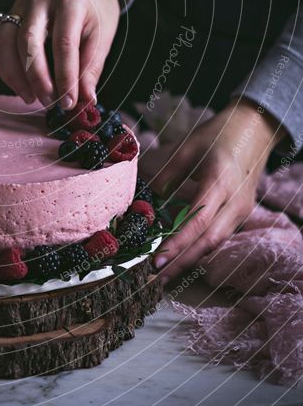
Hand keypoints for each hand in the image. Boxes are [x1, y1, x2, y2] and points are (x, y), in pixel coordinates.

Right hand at [0, 0, 119, 108]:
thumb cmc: (96, 12)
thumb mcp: (103, 36)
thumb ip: (91, 68)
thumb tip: (85, 100)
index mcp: (70, 0)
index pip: (63, 43)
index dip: (65, 77)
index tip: (69, 102)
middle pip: (29, 42)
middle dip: (37, 78)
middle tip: (49, 102)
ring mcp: (20, 3)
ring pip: (6, 43)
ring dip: (16, 77)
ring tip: (32, 98)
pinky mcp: (9, 13)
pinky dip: (6, 69)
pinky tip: (21, 86)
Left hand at [151, 98, 285, 281]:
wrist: (256, 129)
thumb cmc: (219, 133)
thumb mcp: (189, 145)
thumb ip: (168, 172)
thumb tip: (149, 195)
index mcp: (220, 182)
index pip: (198, 221)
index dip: (177, 243)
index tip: (156, 258)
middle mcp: (235, 201)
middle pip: (209, 240)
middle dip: (182, 261)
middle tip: (156, 276)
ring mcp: (242, 209)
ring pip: (216, 242)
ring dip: (191, 259)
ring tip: (165, 272)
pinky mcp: (241, 212)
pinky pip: (220, 235)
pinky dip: (200, 248)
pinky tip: (182, 256)